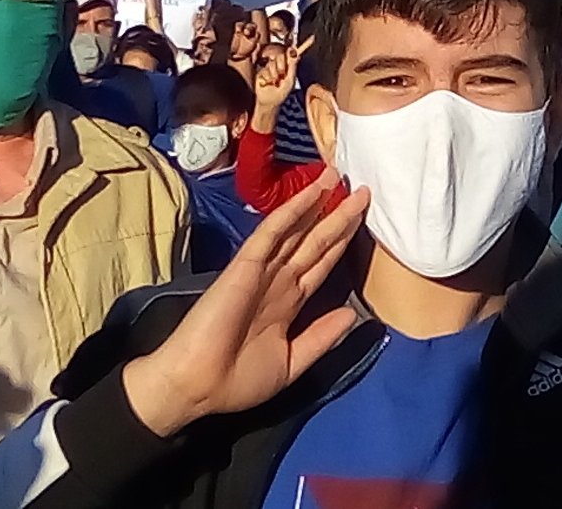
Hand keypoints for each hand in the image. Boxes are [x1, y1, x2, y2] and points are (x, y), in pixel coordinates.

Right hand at [119, 173, 367, 434]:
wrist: (198, 386)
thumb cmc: (237, 381)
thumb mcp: (291, 362)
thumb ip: (321, 338)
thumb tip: (352, 315)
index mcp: (288, 304)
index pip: (321, 265)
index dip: (342, 242)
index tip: (362, 220)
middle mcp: (278, 281)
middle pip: (315, 242)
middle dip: (339, 217)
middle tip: (363, 190)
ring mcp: (262, 270)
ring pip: (296, 230)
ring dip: (317, 204)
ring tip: (338, 175)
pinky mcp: (245, 265)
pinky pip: (271, 234)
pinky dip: (290, 212)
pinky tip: (309, 194)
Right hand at [250, 45, 294, 114]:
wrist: (269, 103)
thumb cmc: (281, 94)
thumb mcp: (290, 81)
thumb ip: (292, 67)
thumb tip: (296, 54)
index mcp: (287, 66)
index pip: (289, 53)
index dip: (290, 52)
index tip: (290, 51)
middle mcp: (278, 65)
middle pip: (279, 55)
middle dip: (281, 65)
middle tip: (281, 74)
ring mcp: (269, 68)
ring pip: (272, 63)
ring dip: (274, 74)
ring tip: (274, 82)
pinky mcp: (261, 72)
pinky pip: (264, 70)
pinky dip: (267, 78)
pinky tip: (268, 83)